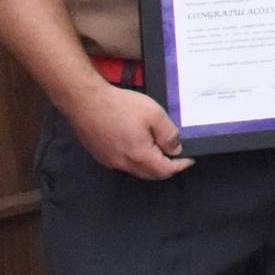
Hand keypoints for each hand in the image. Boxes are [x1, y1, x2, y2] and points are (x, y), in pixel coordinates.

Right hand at [70, 82, 188, 179]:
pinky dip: (136, 160)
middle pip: (150, 174)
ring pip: (136, 170)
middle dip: (166, 168)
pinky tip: (139, 147)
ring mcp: (109, 161)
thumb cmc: (120, 106)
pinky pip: (123, 163)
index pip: (165, 170)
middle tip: (177, 156)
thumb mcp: (154, 115)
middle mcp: (123, 164)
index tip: (190, 159)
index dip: (180, 165)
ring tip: (160, 151)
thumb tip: (175, 149)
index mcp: (139, 156)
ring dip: (150, 165)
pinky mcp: (99, 155)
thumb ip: (169, 135)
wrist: (84, 100)